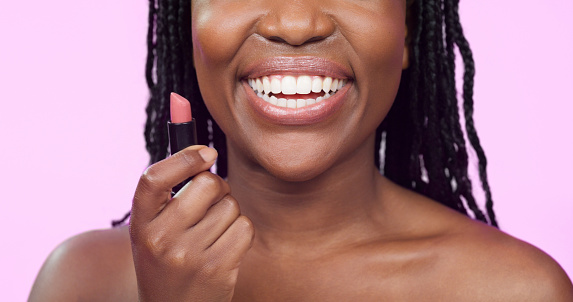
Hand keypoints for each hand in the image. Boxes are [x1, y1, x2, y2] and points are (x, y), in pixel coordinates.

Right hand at [130, 146, 253, 301]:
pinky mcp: (217, 268)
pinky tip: (226, 248)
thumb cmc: (168, 262)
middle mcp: (161, 239)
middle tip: (212, 201)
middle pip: (206, 184)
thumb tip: (205, 152)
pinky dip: (241, 233)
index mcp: (141, 225)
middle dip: (217, 187)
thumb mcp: (155, 231)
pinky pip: (244, 227)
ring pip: (230, 206)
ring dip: (229, 214)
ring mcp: (189, 256)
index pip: (153, 179)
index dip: (183, 158)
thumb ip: (171, 196)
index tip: (206, 152)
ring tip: (213, 234)